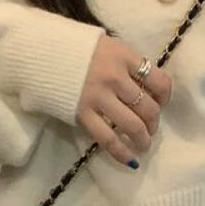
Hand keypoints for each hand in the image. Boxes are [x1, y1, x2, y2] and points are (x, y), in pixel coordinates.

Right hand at [75, 35, 171, 167]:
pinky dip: (122, 152)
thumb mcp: (107, 45)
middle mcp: (115, 76)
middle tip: (150, 127)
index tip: (161, 102)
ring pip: (132, 125)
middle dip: (153, 122)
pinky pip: (108, 138)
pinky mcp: (82, 113)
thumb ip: (126, 63)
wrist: (40, 52)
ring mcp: (98, 96)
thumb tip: (146, 89)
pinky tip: (130, 160)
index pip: (159, 81)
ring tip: (143, 144)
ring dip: (143, 139)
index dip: (165, 96)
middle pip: (148, 107)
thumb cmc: (75, 48)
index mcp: (124, 56)